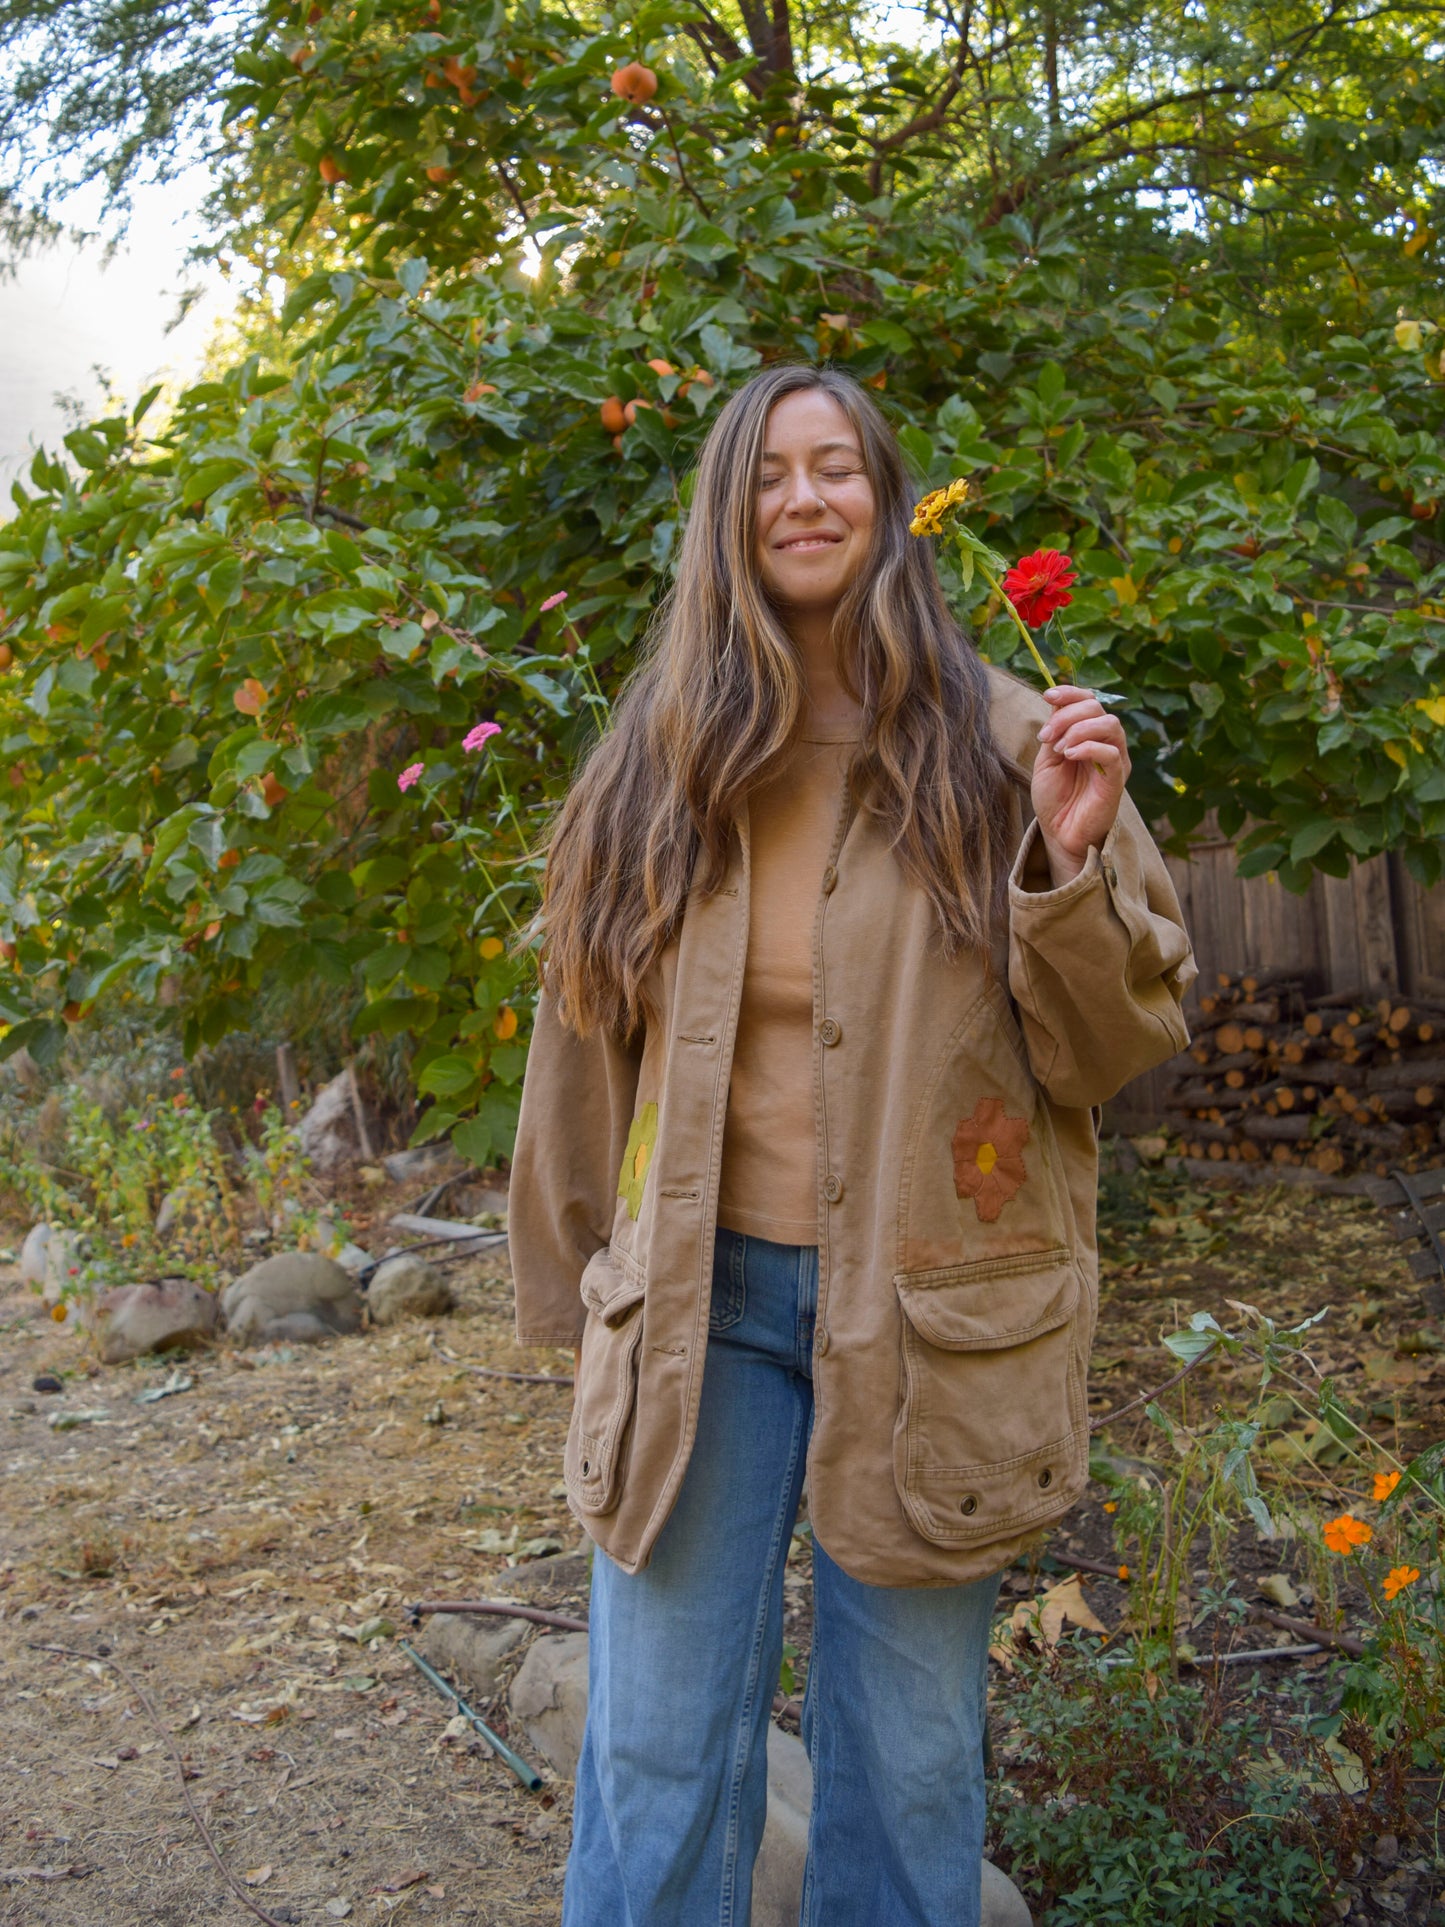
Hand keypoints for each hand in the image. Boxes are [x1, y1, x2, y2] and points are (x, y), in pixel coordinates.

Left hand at [1030, 686, 1129, 885]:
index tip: (1048, 696)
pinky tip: (1069, 756)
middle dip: (1067, 715)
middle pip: (1097, 707)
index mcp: (1089, 734)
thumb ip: (1055, 731)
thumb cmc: (1055, 797)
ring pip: (1110, 724)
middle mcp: (1106, 743)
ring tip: (1059, 748)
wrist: (1059, 832)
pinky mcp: (1117, 779)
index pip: (1089, 700)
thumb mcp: (1047, 758)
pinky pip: (1112, 753)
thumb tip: (1056, 701)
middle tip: (1046, 737)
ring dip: (1078, 729)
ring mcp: (1115, 760)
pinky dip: (1088, 747)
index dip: (1070, 693)